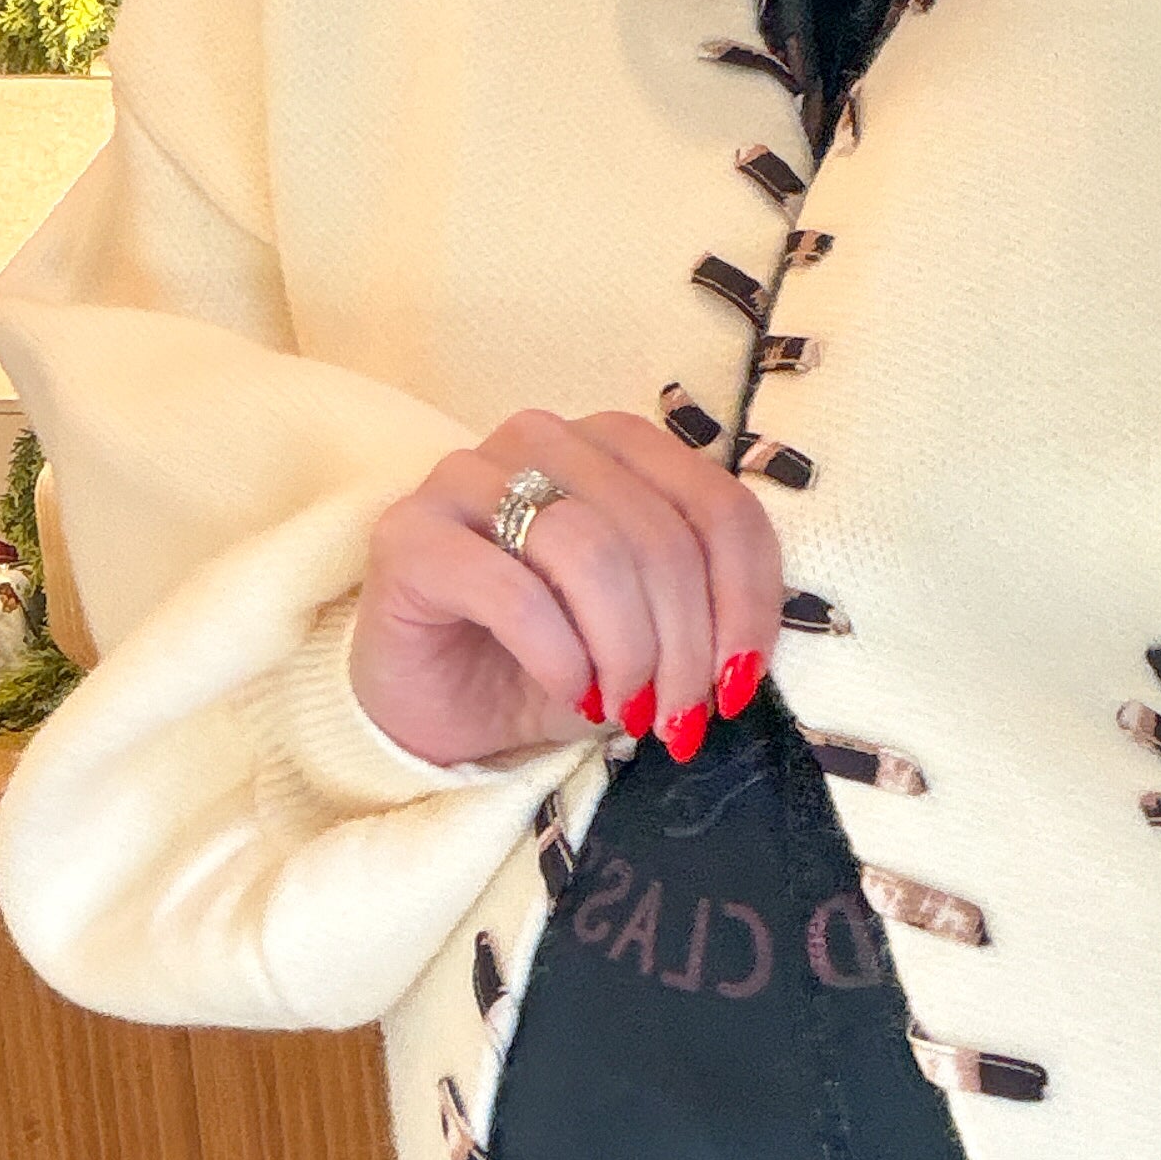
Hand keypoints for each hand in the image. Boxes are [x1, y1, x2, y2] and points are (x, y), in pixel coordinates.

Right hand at [346, 409, 786, 768]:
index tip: (739, 682)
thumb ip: (704, 610)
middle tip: (679, 719)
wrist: (440, 707)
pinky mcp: (410, 535)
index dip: (747, 601)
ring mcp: (467, 477)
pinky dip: (560, 657)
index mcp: (616, 445)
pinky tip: (570, 692)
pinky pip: (514, 593)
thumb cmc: (551, 661)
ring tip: (627, 712)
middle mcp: (543, 440)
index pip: (719, 506)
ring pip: (592, 553)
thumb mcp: (652, 636)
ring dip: (628, 652)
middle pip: (659, 534)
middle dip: (685, 645)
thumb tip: (749, 654)